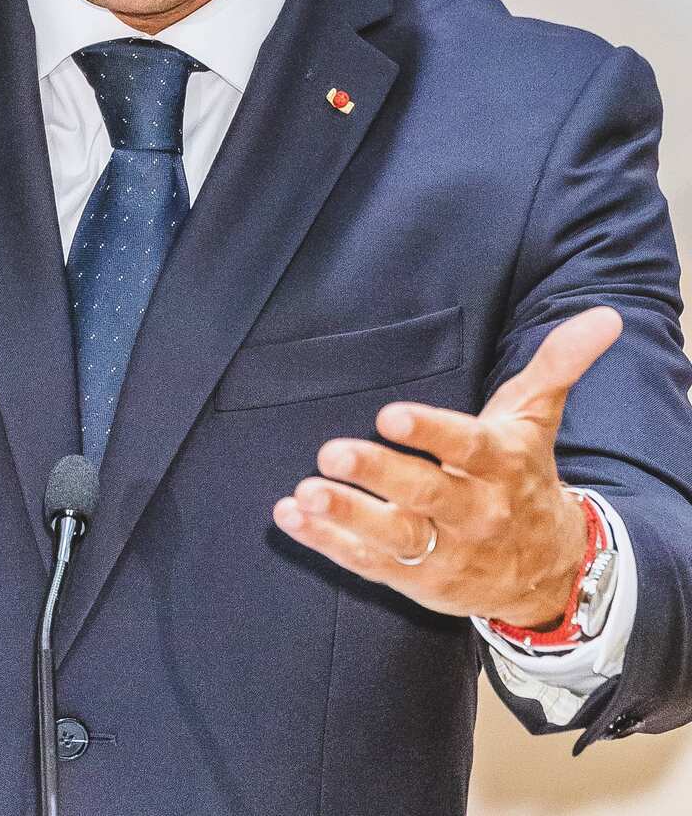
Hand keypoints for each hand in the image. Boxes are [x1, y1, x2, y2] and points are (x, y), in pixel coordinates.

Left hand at [270, 305, 622, 626]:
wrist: (548, 573)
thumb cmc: (524, 476)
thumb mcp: (537, 419)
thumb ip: (559, 364)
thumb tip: (604, 316)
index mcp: (499, 466)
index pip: (466, 448)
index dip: (429, 433)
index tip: (389, 414)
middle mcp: (473, 512)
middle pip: (424, 495)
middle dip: (377, 475)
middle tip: (331, 450)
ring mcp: (443, 551)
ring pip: (393, 537)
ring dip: (346, 516)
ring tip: (304, 494)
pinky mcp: (414, 578)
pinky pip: (368, 563)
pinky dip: (327, 544)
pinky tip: (289, 516)